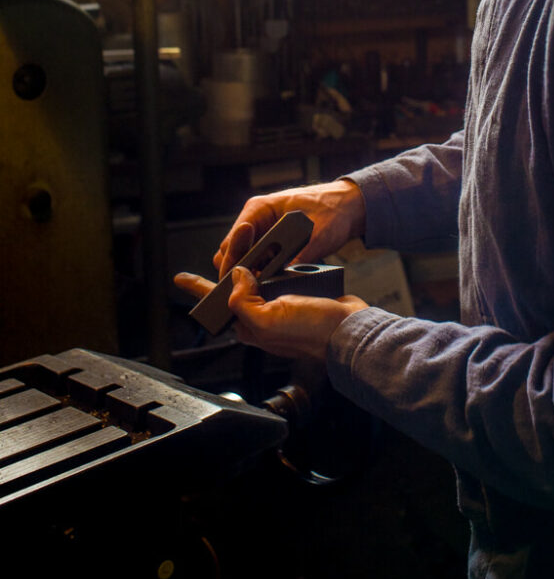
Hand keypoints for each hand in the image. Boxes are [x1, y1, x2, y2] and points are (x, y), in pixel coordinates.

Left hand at [173, 268, 367, 361]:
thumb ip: (243, 301)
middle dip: (230, 266)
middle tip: (229, 245)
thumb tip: (236, 276)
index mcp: (249, 326)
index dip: (198, 289)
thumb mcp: (268, 320)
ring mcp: (278, 308)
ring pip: (257, 282)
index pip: (216, 304)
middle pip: (235, 289)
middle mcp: (261, 318)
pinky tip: (273, 259)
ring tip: (247, 249)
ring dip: (253, 263)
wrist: (349, 330)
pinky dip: (274, 267)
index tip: (180, 277)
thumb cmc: (313, 332)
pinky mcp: (296, 298)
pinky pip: (278, 280)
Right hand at [213, 178, 365, 278]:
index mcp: (259, 209)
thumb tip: (278, 282)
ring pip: (242, 256)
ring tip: (262, 289)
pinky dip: (260, 271)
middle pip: (231, 251)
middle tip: (251, 292)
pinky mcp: (271, 239)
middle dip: (239, 273)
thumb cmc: (333, 211)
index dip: (232, 266)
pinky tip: (271, 283)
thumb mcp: (316, 237)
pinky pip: (257, 258)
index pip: (231, 242)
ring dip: (249, 273)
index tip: (239, 286)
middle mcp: (256, 217)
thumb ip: (295, 258)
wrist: (349, 205)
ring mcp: (262, 228)